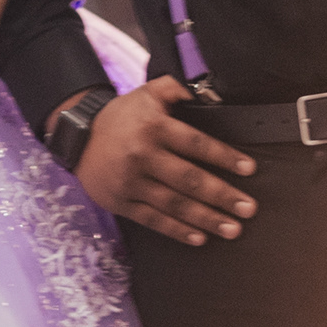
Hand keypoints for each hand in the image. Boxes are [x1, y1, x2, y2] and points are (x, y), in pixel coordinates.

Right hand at [69, 78, 256, 245]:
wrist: (78, 137)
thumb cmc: (122, 116)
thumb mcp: (148, 93)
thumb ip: (178, 88)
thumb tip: (211, 93)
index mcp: (153, 128)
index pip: (195, 143)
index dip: (223, 156)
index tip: (248, 169)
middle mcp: (142, 156)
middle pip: (188, 179)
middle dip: (222, 195)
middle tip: (248, 208)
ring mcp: (131, 182)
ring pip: (173, 204)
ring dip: (205, 219)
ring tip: (232, 229)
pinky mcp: (121, 202)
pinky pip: (152, 220)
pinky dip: (177, 230)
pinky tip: (199, 238)